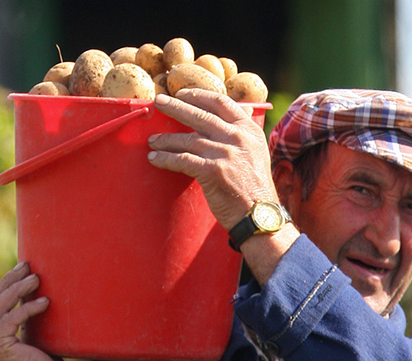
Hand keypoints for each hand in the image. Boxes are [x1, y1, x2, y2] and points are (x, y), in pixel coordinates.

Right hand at [0, 262, 71, 360]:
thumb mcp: (32, 337)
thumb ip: (24, 320)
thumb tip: (30, 292)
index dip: (5, 284)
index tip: (22, 268)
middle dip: (10, 281)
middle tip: (28, 265)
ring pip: (0, 307)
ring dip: (18, 289)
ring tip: (36, 278)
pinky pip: (12, 319)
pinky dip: (28, 308)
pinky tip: (44, 302)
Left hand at [146, 89, 278, 229]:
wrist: (259, 215)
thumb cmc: (255, 187)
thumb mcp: (257, 151)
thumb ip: (244, 132)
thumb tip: (243, 109)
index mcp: (248, 129)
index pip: (220, 102)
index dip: (198, 95)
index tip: (181, 93)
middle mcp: (237, 137)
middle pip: (200, 115)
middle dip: (176, 107)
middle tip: (158, 102)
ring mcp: (225, 153)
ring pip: (188, 139)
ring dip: (166, 139)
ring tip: (152, 140)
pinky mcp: (213, 171)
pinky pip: (182, 160)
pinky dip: (165, 159)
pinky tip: (154, 158)